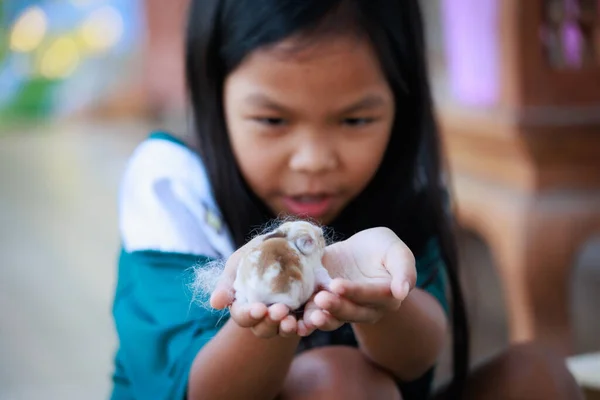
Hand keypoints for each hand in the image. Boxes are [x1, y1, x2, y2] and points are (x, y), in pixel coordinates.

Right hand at [210, 234, 298, 338]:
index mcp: (245, 305)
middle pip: (263, 329)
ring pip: (283, 331)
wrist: (289, 241)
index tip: (259, 308)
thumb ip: (227, 282)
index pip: (243, 316)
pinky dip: (307, 325)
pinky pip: (305, 324)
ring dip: (286, 328)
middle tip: (280, 310)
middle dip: (270, 322)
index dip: (249, 315)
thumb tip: (216, 304)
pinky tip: (311, 320)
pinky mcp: (303, 312)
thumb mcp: (240, 262)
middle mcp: (264, 316)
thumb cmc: (258, 251)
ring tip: (292, 320)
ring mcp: (283, 316)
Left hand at [299, 227, 415, 332]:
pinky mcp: (325, 306)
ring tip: (309, 316)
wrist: (358, 249)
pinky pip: (317, 316)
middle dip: (335, 306)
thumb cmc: (382, 247)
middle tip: (320, 298)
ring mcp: (345, 309)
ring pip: (334, 319)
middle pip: (352, 311)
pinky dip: (306, 320)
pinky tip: (295, 320)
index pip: (371, 295)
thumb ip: (404, 269)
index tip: (337, 285)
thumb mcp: (396, 251)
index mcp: (387, 296)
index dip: (355, 291)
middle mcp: (367, 309)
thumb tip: (403, 292)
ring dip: (321, 319)